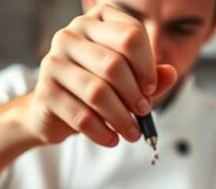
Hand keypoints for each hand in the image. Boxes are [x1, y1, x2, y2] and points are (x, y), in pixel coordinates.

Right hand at [24, 3, 177, 147]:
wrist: (55, 111)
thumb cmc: (96, 88)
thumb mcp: (128, 80)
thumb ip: (150, 76)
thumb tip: (170, 74)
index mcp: (95, 21)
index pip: (130, 35)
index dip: (146, 66)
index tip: (150, 89)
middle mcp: (70, 35)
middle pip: (114, 64)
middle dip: (134, 95)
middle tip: (143, 113)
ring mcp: (53, 62)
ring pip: (97, 92)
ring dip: (121, 118)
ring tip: (132, 133)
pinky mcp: (45, 92)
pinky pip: (80, 115)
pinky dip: (101, 132)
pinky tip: (112, 139)